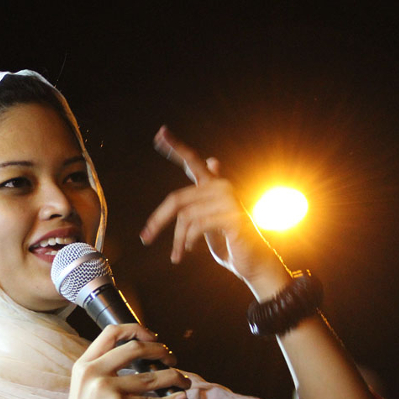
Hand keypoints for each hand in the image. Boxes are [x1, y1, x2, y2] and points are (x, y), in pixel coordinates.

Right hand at [53, 323, 190, 398]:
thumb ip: (105, 368)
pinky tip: (179, 398)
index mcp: (85, 364)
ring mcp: (106, 390)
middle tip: (171, 358)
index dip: (136, 329)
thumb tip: (141, 355)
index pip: (112, 332)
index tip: (153, 336)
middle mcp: (93, 373)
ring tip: (183, 380)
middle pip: (135, 348)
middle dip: (160, 351)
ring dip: (173, 376)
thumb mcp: (86, 386)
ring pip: (150, 376)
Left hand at [139, 126, 289, 298]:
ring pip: (185, 216)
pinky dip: (188, 241)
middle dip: (157, 221)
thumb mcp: (210, 219)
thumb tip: (213, 159)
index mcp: (214, 186)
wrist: (253, 264)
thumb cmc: (229, 242)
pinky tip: (189, 250)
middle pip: (176, 199)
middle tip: (145, 238)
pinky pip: (197, 226)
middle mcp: (222, 188)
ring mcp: (230, 201)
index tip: (159, 133)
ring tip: (177, 254)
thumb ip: (204, 197)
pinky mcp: (234, 217)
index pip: (192, 161)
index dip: (175, 147)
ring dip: (177, 240)